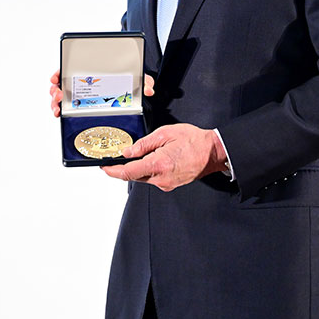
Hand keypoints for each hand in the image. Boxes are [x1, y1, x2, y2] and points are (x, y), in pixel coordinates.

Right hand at [49, 71, 155, 116]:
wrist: (129, 95)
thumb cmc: (128, 83)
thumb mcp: (136, 79)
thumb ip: (144, 81)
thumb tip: (149, 89)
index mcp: (92, 73)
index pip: (70, 68)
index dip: (60, 72)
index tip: (57, 77)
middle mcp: (84, 83)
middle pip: (62, 84)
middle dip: (55, 89)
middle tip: (58, 94)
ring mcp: (81, 96)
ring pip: (62, 97)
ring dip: (55, 101)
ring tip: (57, 107)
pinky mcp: (82, 108)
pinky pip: (67, 109)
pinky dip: (60, 110)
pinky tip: (60, 114)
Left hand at [102, 123, 227, 190]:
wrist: (213, 153)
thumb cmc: (194, 141)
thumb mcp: (166, 133)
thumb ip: (144, 143)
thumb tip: (128, 152)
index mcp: (158, 164)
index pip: (128, 172)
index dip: (112, 171)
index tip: (104, 167)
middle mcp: (161, 178)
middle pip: (134, 175)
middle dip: (126, 167)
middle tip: (122, 156)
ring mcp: (166, 184)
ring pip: (144, 177)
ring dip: (140, 167)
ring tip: (148, 152)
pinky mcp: (171, 184)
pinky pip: (154, 178)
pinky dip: (150, 169)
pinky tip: (158, 158)